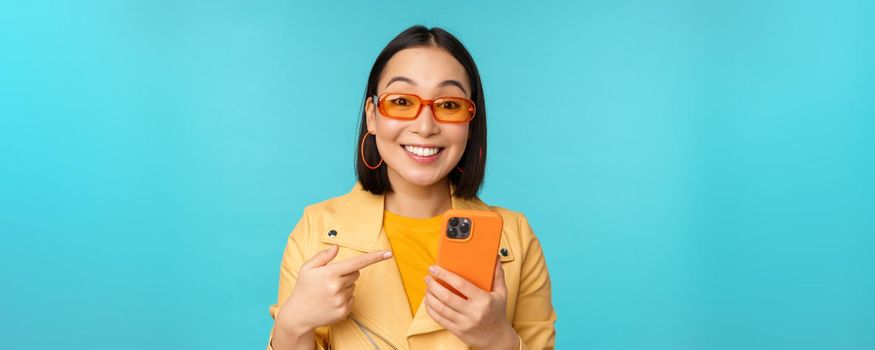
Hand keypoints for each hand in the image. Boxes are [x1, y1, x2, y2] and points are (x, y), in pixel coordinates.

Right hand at [278, 245, 393, 333]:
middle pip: (355, 273)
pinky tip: (331, 301)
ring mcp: (341, 300)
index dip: (375, 257)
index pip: (357, 262)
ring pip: (353, 286)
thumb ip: (323, 257)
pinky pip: (352, 299)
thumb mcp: (307, 268)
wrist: (298, 315)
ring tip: (328, 292)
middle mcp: (337, 287)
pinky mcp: (344, 311)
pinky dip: (345, 298)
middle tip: (330, 279)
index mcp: (330, 273)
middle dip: (347, 273)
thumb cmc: (303, 289)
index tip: (389, 253)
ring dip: (344, 286)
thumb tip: (336, 247)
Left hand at [424, 257, 519, 349]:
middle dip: (433, 285)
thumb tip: (496, 257)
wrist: (497, 338)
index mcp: (484, 300)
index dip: (445, 275)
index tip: (435, 268)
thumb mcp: (501, 293)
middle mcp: (473, 312)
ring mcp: (464, 323)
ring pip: (441, 308)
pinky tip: (428, 302)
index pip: (461, 284)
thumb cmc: (497, 313)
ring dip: (430, 297)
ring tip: (427, 288)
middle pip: (447, 297)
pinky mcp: (458, 331)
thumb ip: (497, 275)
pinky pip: (440, 319)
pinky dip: (431, 309)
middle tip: (428, 277)